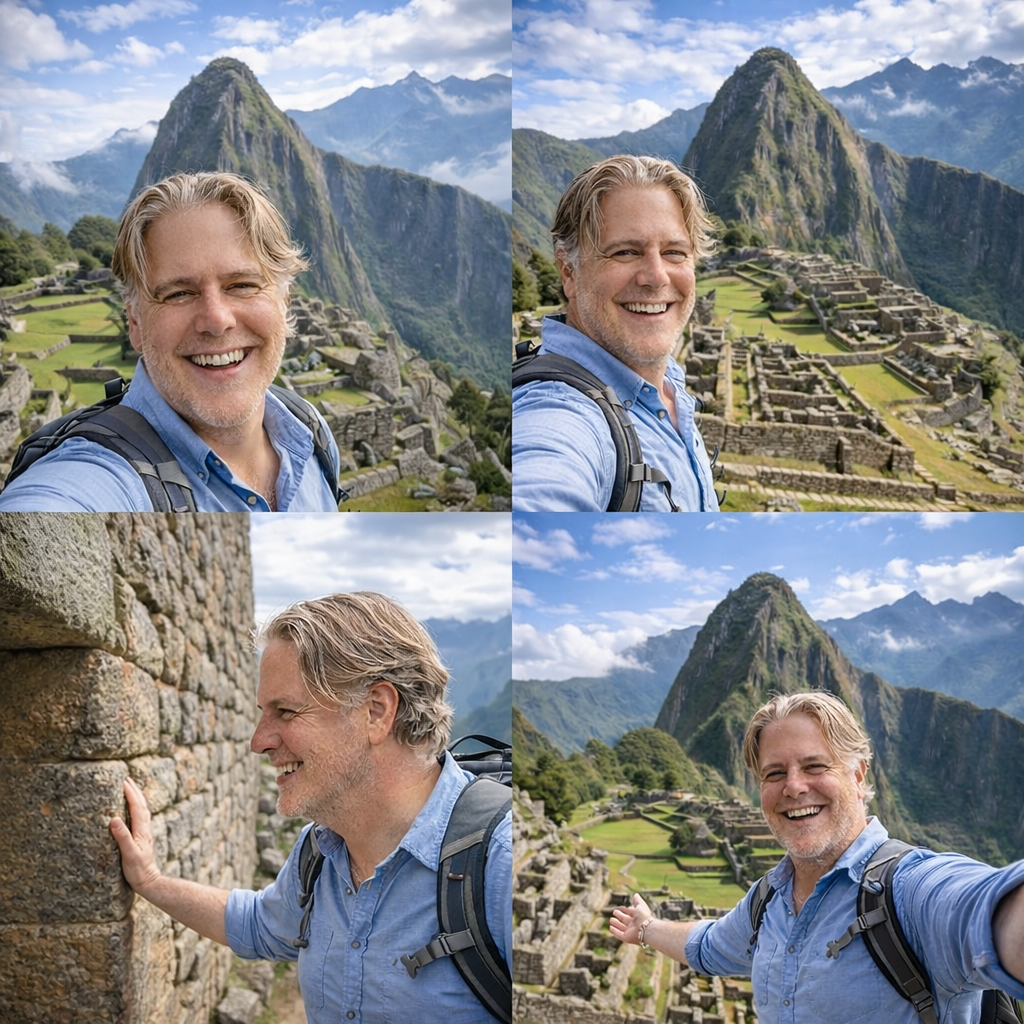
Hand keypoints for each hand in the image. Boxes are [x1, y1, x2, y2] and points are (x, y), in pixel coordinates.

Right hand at [109, 776, 160, 892]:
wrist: (149, 881)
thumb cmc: (137, 870)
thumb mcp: (128, 854)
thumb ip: (122, 836)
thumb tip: (114, 819)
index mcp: (141, 830)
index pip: (136, 807)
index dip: (130, 793)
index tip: (123, 781)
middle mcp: (145, 828)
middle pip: (142, 805)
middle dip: (134, 790)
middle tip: (126, 778)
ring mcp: (145, 833)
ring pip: (143, 810)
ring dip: (137, 797)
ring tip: (130, 788)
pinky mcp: (142, 838)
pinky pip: (140, 817)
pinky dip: (137, 808)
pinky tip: (133, 810)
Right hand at [609, 892, 652, 945]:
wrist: (646, 929)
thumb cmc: (644, 917)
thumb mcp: (641, 906)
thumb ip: (638, 900)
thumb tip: (635, 894)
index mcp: (637, 917)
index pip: (630, 913)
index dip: (626, 910)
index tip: (622, 908)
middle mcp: (633, 924)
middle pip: (625, 920)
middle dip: (620, 916)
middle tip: (614, 912)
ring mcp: (630, 931)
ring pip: (621, 927)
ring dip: (616, 924)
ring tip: (611, 920)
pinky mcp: (626, 937)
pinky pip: (619, 934)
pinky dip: (615, 931)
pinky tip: (610, 928)